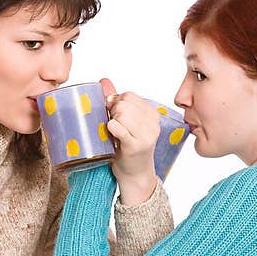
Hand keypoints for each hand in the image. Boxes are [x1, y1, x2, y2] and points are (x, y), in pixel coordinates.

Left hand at [100, 78, 159, 204]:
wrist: (135, 174)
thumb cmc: (129, 147)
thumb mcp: (126, 123)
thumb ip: (116, 101)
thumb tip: (103, 81)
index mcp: (152, 114)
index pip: (129, 95)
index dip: (117, 103)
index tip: (115, 116)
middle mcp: (152, 124)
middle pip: (124, 104)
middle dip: (113, 113)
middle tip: (115, 127)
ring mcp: (146, 135)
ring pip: (121, 114)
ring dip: (112, 122)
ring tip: (115, 134)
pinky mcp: (135, 146)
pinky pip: (117, 127)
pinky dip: (111, 128)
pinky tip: (112, 135)